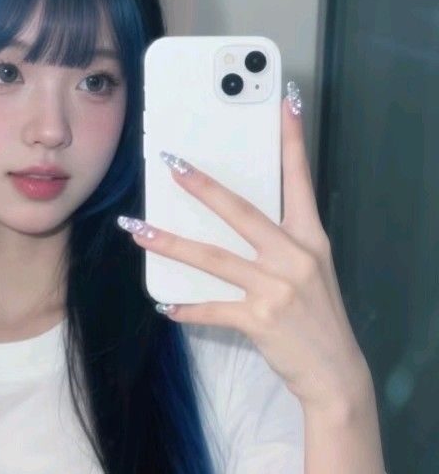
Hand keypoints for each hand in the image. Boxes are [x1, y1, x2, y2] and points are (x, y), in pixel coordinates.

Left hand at [119, 89, 371, 413]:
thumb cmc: (317, 317)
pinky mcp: (260, 319)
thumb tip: (235, 221)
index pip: (300, 179)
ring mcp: (276, 288)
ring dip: (170, 243)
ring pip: (213, 258)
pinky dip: (187, 308)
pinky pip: (212, 308)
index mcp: (310, 238)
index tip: (285, 102)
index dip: (292, 140)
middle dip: (202, 186)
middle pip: (241, 211)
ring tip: (138, 229)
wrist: (334, 371)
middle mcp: (294, 256)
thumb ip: (281, 244)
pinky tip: (165, 304)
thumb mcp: (312, 270)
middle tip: (171, 164)